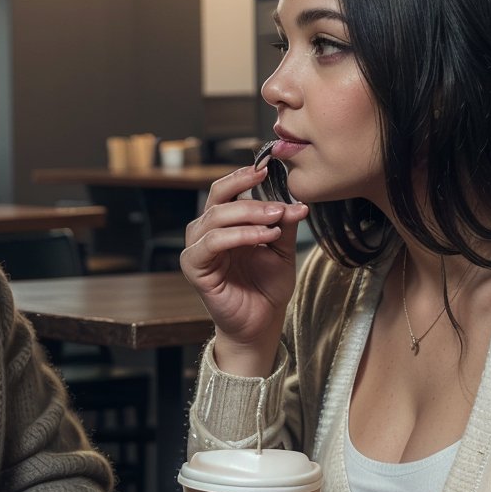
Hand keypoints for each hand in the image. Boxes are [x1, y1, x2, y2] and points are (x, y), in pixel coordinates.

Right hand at [180, 165, 309, 376]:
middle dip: (249, 192)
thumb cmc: (267, 288)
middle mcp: (206, 231)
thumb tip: (296, 199)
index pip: (227, 188)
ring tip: (276, 218)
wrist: (261, 323)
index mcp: (224, 223)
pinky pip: (213, 242)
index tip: (271, 168)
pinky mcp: (194, 267)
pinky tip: (263, 237)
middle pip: (218, 196)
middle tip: (279, 199)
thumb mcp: (281, 249)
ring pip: (216, 216)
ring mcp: (197, 248)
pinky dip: (240, 235)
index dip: (245, 176)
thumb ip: (283, 223)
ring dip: (249, 214)